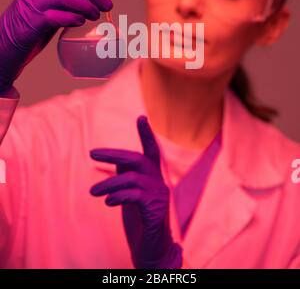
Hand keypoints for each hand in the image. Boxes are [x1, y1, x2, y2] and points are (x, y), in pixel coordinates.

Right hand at [0, 0, 117, 90]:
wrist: (2, 47)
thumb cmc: (29, 30)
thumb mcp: (48, 10)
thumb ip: (65, 4)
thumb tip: (94, 2)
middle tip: (108, 5)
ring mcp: (32, 6)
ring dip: (86, 4)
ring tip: (96, 15)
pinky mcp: (30, 24)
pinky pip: (54, 16)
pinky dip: (71, 18)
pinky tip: (81, 22)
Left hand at [90, 115, 182, 268]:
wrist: (152, 252)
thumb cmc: (140, 222)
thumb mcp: (131, 196)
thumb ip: (127, 177)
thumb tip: (117, 158)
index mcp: (153, 178)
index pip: (152, 151)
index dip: (147, 134)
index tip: (142, 116)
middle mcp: (159, 183)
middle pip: (138, 159)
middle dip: (114, 153)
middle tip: (92, 153)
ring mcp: (159, 196)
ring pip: (132, 178)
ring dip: (109, 183)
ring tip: (92, 193)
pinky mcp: (156, 210)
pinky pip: (135, 195)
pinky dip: (119, 196)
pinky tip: (108, 202)